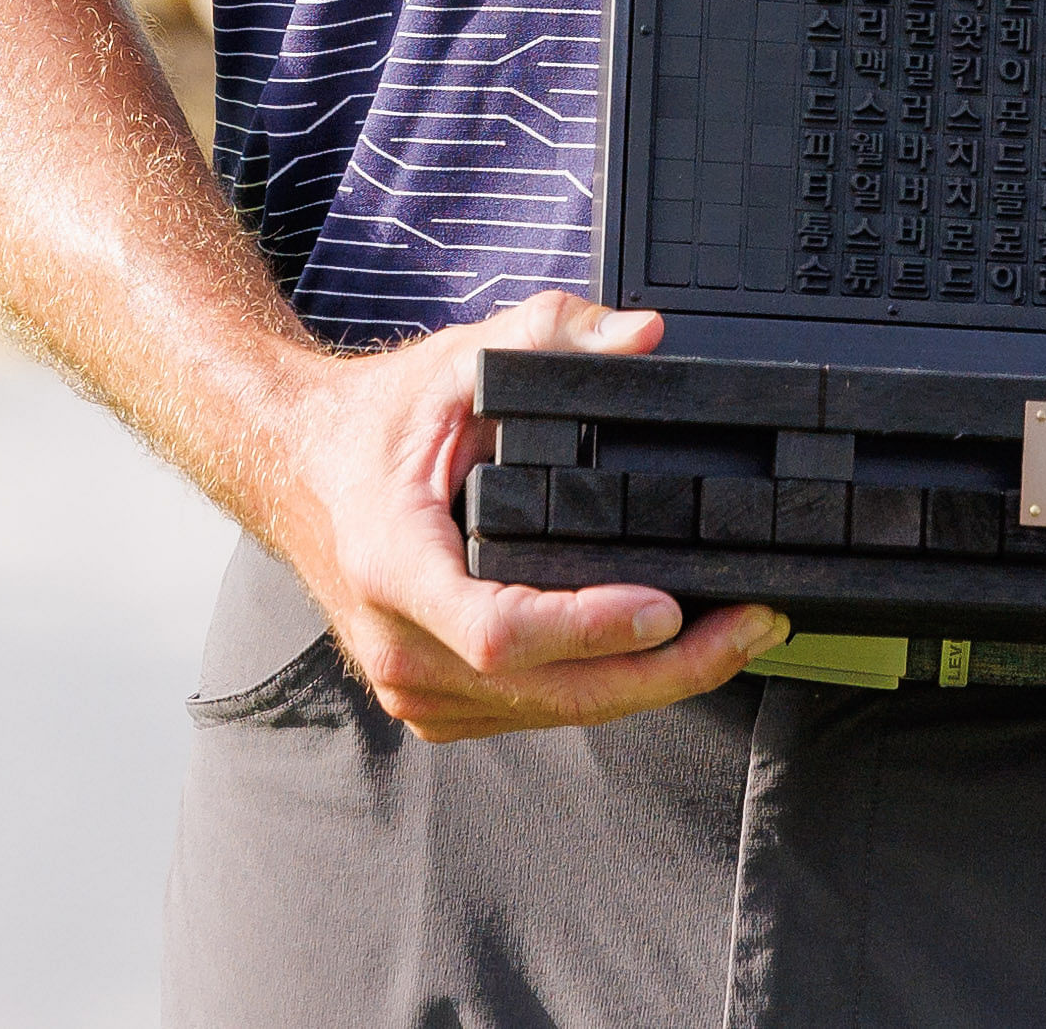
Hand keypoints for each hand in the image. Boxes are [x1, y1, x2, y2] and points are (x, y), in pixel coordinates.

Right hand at [262, 290, 786, 741]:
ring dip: (649, 685)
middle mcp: (401, 644)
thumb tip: (640, 337)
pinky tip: (658, 658)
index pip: (502, 630)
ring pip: (554, 712)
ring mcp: (415, 687)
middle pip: (551, 692)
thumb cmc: (372, 426)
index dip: (591, 628)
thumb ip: (550, 332)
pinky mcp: (435, 706)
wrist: (296, 470)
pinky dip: (603, 689)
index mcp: (395, 564)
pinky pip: (536, 712)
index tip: (665, 606)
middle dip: (668, 669)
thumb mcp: (457, 359)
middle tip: (749, 627)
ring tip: (730, 637)